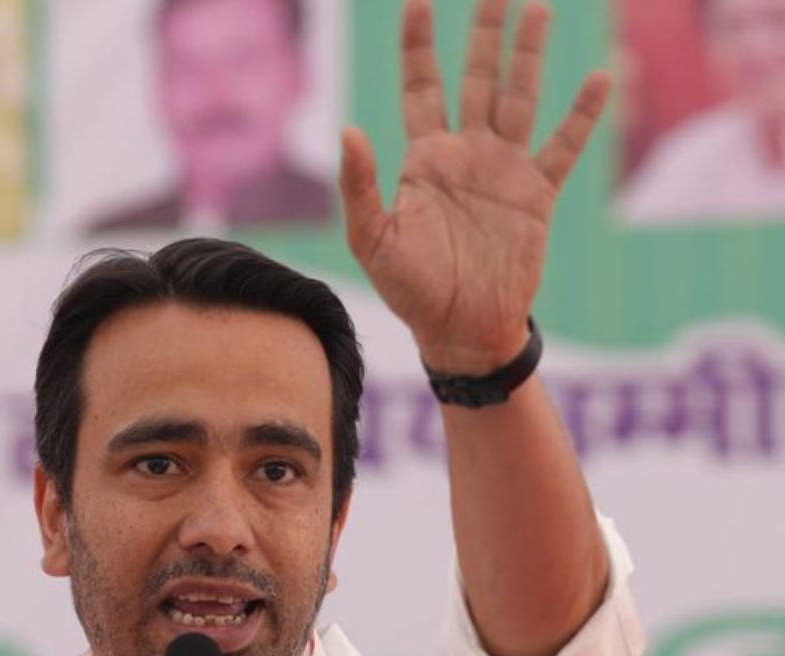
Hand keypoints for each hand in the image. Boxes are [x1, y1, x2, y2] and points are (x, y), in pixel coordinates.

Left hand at [340, 0, 610, 374]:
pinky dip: (582, 115)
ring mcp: (504, 171)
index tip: (417, 2)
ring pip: (520, 97)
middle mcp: (466, 155)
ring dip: (529, 54)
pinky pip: (563, 146)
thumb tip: (349, 130)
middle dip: (485, 32)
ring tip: (539, 9)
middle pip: (477, 78)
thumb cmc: (412, 292)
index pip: (421, 88)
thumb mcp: (374, 243)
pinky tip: (601, 76)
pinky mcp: (536, 195)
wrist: (462, 329)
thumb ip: (360, 188)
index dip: (418, 46)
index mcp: (424, 162)